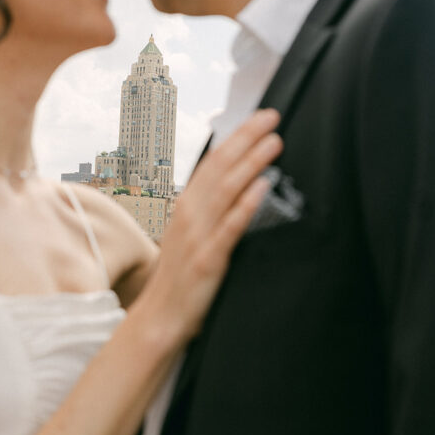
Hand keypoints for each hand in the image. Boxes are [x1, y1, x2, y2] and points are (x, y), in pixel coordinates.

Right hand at [147, 108, 281, 340]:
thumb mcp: (190, 235)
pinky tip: (262, 187)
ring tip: (274, 143)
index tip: (258, 118)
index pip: (213, 161)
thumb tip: (234, 185)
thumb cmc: (179, 278)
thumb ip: (209, 210)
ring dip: (251, 162)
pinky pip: (230, 227)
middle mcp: (190, 214)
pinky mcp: (209, 259)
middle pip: (220, 166)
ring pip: (226, 189)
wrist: (160, 318)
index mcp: (187, 205)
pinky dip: (246, 204)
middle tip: (271, 116)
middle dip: (246, 138)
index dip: (236, 137)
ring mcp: (198, 235)